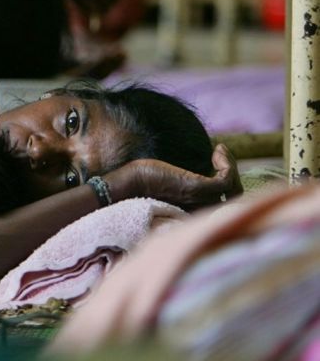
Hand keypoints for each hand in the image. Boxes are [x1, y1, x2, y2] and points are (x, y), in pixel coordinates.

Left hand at [107, 143, 241, 209]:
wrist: (126, 184)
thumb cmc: (143, 180)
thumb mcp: (171, 179)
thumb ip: (187, 179)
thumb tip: (200, 164)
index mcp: (195, 209)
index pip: (226, 204)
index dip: (228, 181)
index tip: (217, 160)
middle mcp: (200, 208)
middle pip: (236, 199)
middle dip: (234, 174)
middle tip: (222, 156)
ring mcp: (199, 199)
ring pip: (234, 189)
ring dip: (232, 166)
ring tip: (220, 151)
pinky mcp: (196, 188)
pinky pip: (226, 180)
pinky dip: (227, 164)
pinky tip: (217, 151)